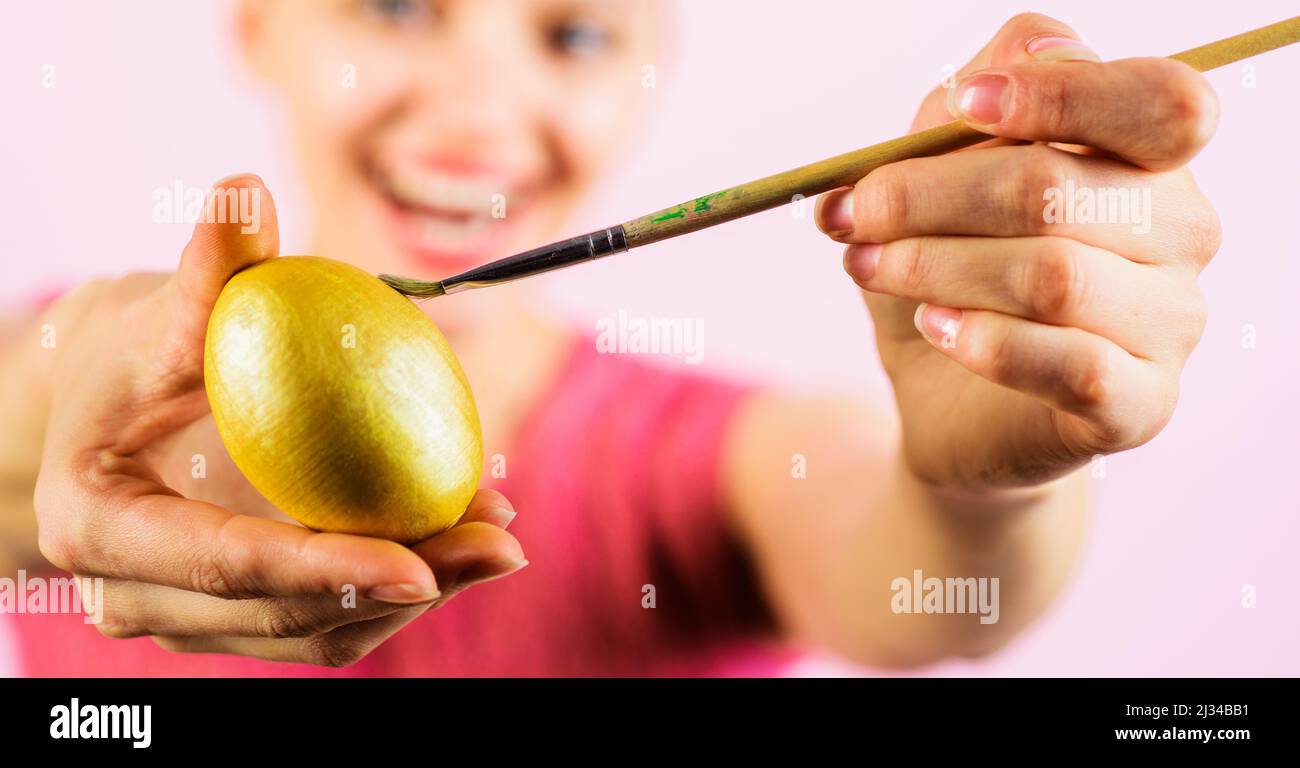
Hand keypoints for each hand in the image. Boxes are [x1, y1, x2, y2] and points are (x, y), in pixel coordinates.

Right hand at [33, 174, 524, 665]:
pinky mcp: (236, 617)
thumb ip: (206, 266)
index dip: (324, 571)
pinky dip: (399, 586)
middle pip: (285, 617)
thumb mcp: (160, 307)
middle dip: (404, 591)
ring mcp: (186, 616)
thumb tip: (245, 188)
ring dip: (418, 597)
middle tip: (501, 547)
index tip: (419, 565)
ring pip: (315, 633)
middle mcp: (135, 594)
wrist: (111, 406)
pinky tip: (462, 535)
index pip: (224, 565)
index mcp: (98, 527)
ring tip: (498, 541)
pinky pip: (326, 620)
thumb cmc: (134, 350)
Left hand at [816, 13, 1219, 488]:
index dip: (1062, 96)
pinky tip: (934, 327)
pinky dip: (984, 341)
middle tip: (852, 214)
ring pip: (1053, 276)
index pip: (1159, 104)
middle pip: (1060, 190)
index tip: (964, 108)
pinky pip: (1072, 366)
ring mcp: (1172, 322)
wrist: (946, 397)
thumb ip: (981, 96)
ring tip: (869, 267)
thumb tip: (1025, 56)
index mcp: (1150, 158)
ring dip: (934, 266)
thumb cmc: (955, 267)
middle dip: (929, 197)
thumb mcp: (946, 167)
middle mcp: (1181, 232)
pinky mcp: (1141, 404)